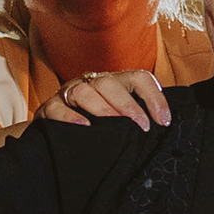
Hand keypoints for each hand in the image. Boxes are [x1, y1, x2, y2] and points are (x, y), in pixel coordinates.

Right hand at [38, 70, 170, 131]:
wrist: (52, 135)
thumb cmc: (94, 128)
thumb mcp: (118, 120)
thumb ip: (137, 120)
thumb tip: (164, 130)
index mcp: (113, 83)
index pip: (139, 78)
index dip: (155, 97)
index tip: (164, 121)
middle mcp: (91, 83)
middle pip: (109, 83)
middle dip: (128, 105)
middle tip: (142, 127)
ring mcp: (69, 94)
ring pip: (85, 90)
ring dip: (103, 108)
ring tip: (115, 125)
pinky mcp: (49, 109)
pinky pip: (57, 108)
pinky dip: (70, 117)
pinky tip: (84, 127)